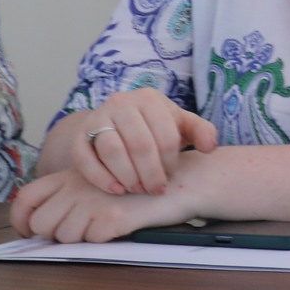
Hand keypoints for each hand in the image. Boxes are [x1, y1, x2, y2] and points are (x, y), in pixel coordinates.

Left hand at [11, 167, 197, 242]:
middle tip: (80, 230)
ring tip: (105, 225)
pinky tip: (121, 226)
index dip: (20, 219)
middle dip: (56, 234)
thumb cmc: (143, 184)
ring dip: (81, 238)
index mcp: (73, 174)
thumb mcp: (104, 179)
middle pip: (42, 223)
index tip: (28, 232)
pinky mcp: (113, 215)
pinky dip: (105, 238)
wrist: (184, 180)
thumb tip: (44, 224)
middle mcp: (79, 185)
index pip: (27, 197)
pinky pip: (92, 240)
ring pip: (65, 236)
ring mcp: (96, 199)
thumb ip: (74, 194)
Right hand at [72, 89, 218, 195]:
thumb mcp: (179, 125)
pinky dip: (101, 178)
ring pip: (112, 150)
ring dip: (128, 176)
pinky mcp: (79, 137)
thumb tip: (210, 147)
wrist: (114, 125)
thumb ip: (201, 131)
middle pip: (139, 144)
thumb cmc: (154, 127)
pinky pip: (86, 159)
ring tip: (138, 190)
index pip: (164, 133)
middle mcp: (121, 103)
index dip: (170, 161)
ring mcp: (97, 118)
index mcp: (149, 99)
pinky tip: (117, 190)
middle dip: (150, 173)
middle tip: (156, 190)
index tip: (171, 177)